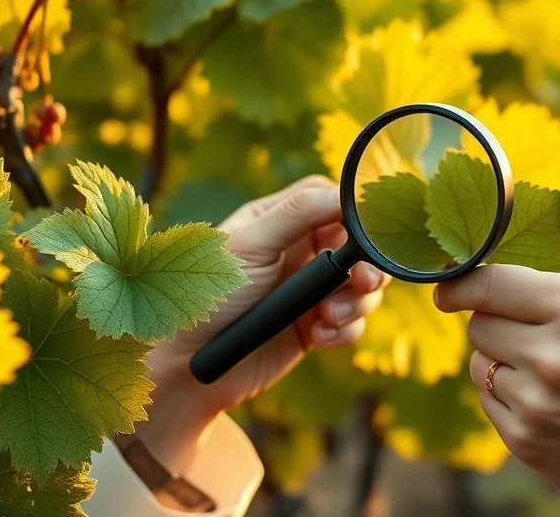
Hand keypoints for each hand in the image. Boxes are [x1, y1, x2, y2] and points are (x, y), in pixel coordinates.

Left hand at [137, 176, 388, 473]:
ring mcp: (308, 290)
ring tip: (328, 316)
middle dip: (368, 265)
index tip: (366, 230)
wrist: (191, 367)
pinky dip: (344, 331)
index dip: (353, 213)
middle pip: (357, 245)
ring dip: (356, 302)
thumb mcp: (249, 246)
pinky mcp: (315, 326)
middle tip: (362, 281)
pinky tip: (319, 337)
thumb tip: (343, 192)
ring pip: (362, 286)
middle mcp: (298, 252)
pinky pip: (352, 323)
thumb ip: (296, 214)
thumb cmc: (207, 297)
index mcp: (279, 221)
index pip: (330, 200)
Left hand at [435, 175, 559, 515]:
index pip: (491, 283)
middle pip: (478, 322)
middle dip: (495, 316)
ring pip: (479, 363)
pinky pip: (487, 402)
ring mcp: (535, 404)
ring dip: (500, 356)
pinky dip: (507, 394)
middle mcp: (552, 358)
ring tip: (550, 363)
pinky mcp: (525, 442)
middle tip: (532, 323)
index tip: (454, 280)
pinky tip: (550, 396)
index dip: (464, 279)